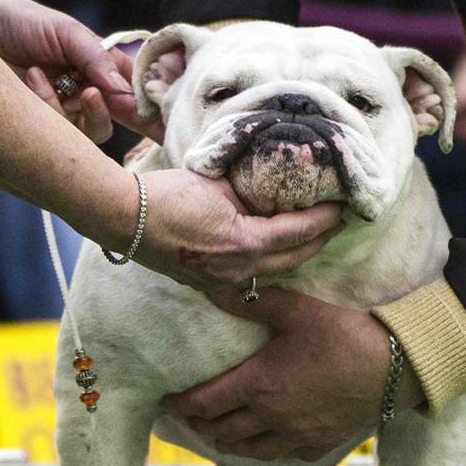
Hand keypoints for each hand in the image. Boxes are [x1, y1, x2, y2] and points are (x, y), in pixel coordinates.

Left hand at [0, 0, 164, 142]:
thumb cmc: (21, 24)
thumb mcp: (64, 31)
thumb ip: (95, 56)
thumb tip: (123, 89)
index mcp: (102, 67)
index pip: (136, 87)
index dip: (154, 104)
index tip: (168, 118)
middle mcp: (90, 92)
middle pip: (125, 116)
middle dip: (131, 118)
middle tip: (108, 100)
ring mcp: (69, 113)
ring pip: (96, 130)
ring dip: (88, 110)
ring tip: (70, 85)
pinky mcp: (44, 128)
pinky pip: (61, 133)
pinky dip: (50, 106)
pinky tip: (34, 79)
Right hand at [131, 169, 344, 289]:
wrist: (123, 217)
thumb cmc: (166, 194)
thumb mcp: (217, 183)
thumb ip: (251, 189)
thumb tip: (276, 185)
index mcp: (244, 244)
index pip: (298, 232)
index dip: (324, 219)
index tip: (343, 207)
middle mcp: (238, 270)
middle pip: (294, 260)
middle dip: (319, 241)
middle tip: (337, 222)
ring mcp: (221, 281)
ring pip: (275, 273)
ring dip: (297, 255)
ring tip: (313, 236)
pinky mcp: (207, 283)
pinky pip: (252, 277)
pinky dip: (271, 263)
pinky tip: (275, 251)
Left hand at [161, 287, 424, 461]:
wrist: (396, 366)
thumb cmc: (345, 333)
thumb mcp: (295, 309)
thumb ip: (251, 301)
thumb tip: (213, 286)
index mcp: (258, 385)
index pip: (203, 403)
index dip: (179, 405)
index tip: (166, 401)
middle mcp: (271, 417)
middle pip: (220, 432)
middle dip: (198, 425)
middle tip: (188, 415)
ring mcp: (296, 435)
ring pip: (249, 450)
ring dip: (227, 442)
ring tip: (219, 432)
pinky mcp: (321, 443)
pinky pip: (284, 456)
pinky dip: (266, 450)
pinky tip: (267, 440)